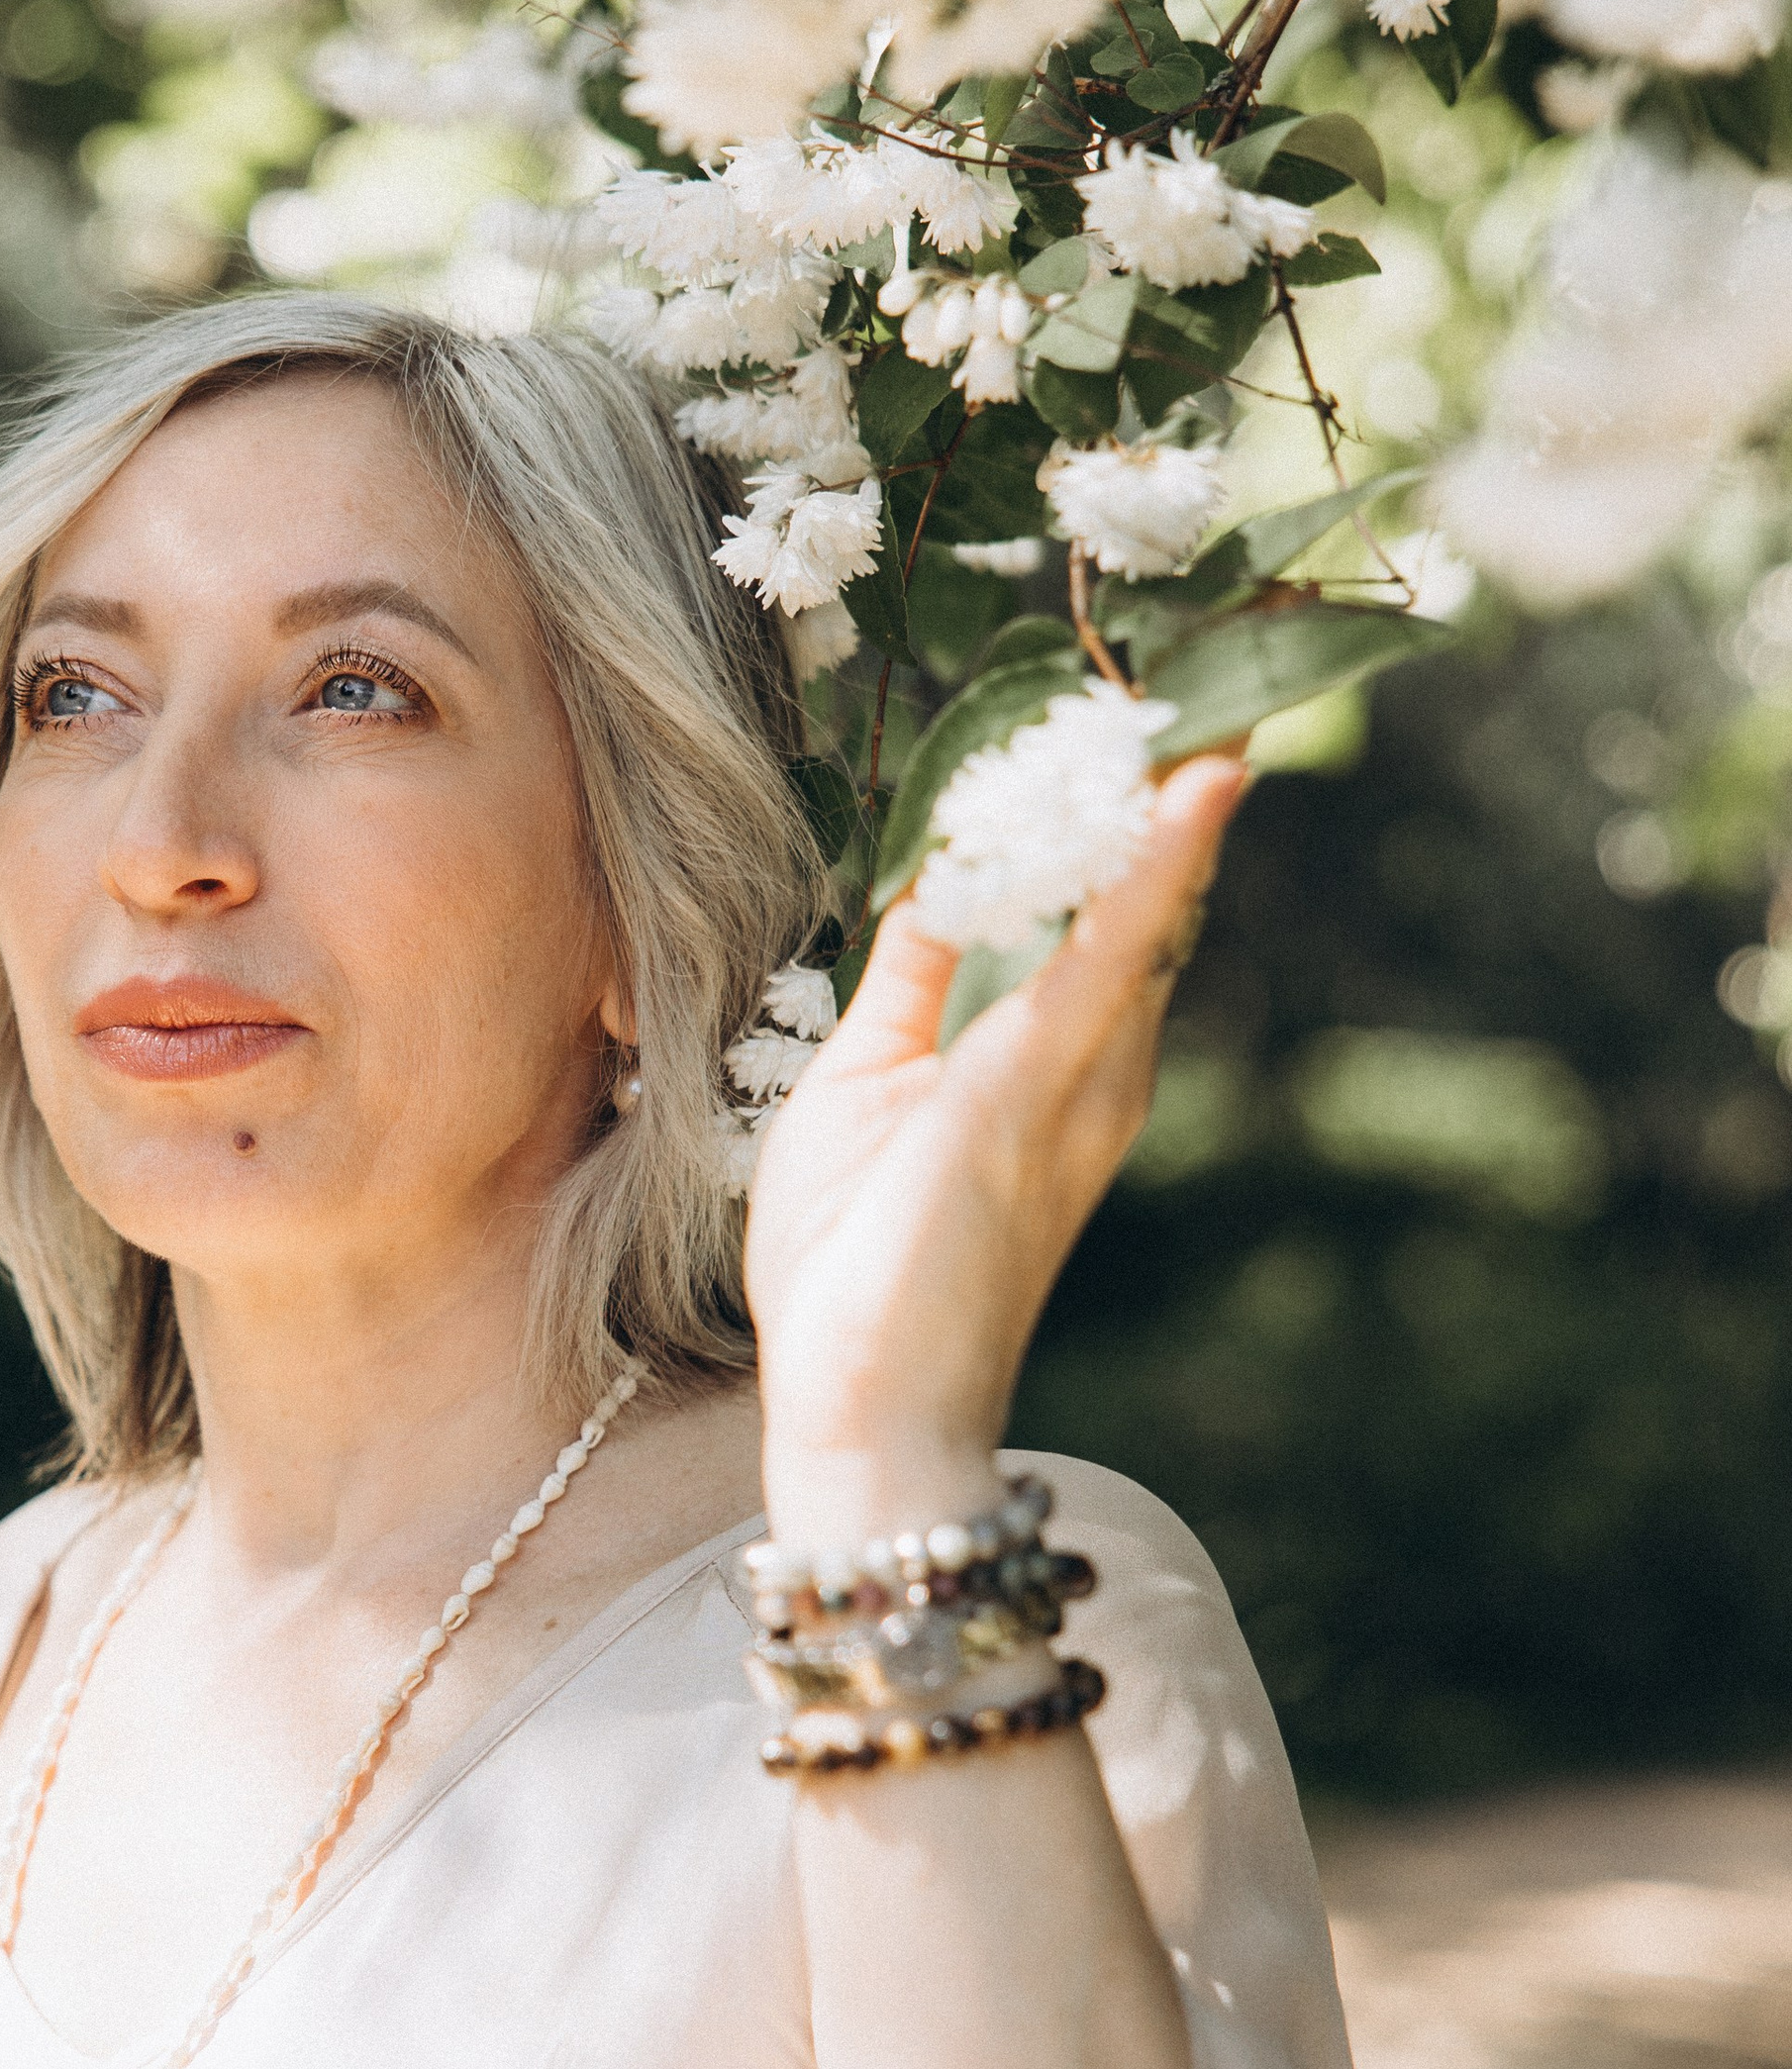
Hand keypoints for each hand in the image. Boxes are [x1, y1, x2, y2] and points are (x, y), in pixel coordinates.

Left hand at [746, 753, 1246, 1544]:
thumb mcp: (864, 1086)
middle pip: (1146, 896)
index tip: (1130, 707)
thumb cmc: (857, 1270)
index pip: (1097, 910)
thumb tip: (930, 887)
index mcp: (1046, 1062)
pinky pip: (1110, 957)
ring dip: (1174, 796)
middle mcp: (1092, 1066)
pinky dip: (1150, 868)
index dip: (1118, 811)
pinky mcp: (1037, 1093)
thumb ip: (910, 986)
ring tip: (1211, 681)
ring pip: (1147, 908)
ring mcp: (1079, 1081)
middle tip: (1205, 658)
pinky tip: (1190, 788)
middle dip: (1168, 784)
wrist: (863, 1410)